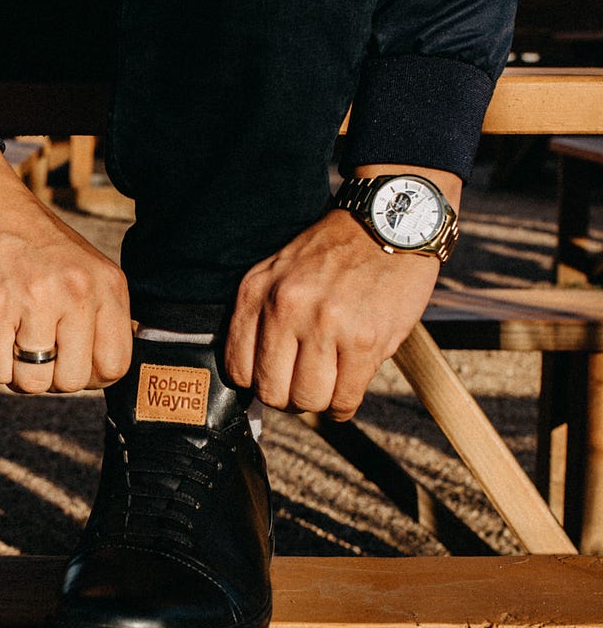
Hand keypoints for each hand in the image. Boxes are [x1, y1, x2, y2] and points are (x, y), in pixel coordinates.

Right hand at [0, 148, 130, 392]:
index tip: (72, 362)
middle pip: (72, 381)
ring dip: (19, 373)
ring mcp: (35, 300)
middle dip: (52, 376)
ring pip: (33, 383)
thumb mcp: (85, 268)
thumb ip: (101, 314)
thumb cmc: (30, 243)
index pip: (115, 365)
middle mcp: (76, 292)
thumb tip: (106, 369)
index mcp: (107, 284)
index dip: (91, 376)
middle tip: (37, 349)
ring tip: (14, 340)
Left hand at [225, 209, 439, 420]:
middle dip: (286, 399)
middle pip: (272, 391)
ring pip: (308, 400)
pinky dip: (343, 405)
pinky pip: (345, 398)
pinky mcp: (366, 340)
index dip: (257, 383)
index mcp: (257, 293)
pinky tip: (346, 391)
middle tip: (301, 388)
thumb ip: (261, 316)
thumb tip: (255, 376)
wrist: (387, 222)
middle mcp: (286, 309)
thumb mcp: (278, 272)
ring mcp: (326, 325)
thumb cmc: (332, 253)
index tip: (274, 379)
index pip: (238, 369)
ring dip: (317, 402)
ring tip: (326, 387)